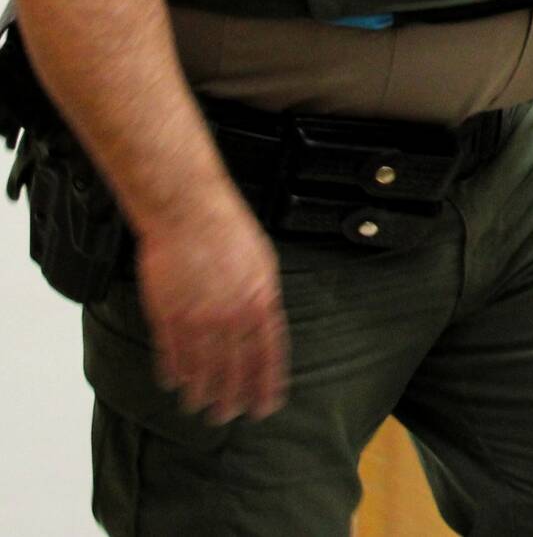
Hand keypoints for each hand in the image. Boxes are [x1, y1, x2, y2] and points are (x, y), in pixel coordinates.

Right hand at [133, 190, 287, 423]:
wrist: (189, 212)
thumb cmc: (229, 231)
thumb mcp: (263, 263)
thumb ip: (263, 299)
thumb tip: (265, 327)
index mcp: (260, 301)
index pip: (269, 354)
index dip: (267, 383)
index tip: (266, 406)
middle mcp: (231, 315)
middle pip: (234, 368)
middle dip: (233, 397)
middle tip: (229, 417)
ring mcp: (198, 316)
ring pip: (201, 367)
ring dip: (201, 392)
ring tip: (200, 408)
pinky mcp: (167, 313)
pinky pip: (171, 352)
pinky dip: (173, 371)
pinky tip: (174, 384)